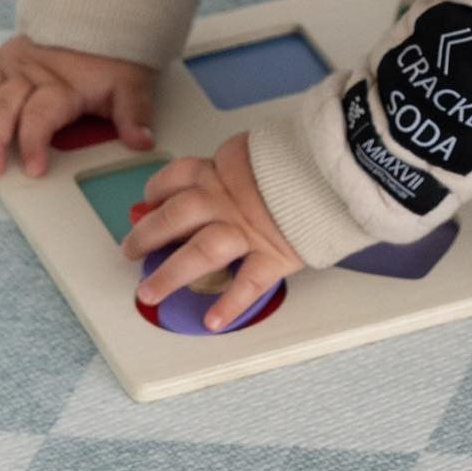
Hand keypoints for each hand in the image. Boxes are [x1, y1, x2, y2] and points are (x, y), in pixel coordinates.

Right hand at [0, 39, 157, 179]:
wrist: (101, 15)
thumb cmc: (114, 56)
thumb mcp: (130, 83)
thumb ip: (134, 113)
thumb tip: (142, 140)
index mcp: (59, 83)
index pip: (40, 117)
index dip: (34, 144)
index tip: (34, 169)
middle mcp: (29, 73)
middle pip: (2, 110)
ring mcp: (12, 66)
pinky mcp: (2, 61)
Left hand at [124, 131, 302, 331]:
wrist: (342, 166)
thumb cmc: (307, 158)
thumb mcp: (263, 149)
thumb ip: (240, 163)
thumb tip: (216, 177)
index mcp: (224, 170)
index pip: (178, 176)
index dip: (156, 191)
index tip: (147, 202)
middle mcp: (228, 201)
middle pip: (175, 216)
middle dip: (146, 235)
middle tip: (129, 250)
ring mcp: (248, 230)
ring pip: (199, 252)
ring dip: (170, 274)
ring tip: (148, 293)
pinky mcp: (273, 254)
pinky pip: (246, 284)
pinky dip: (229, 304)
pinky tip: (212, 321)